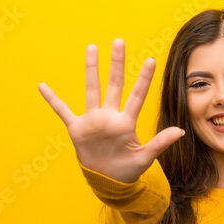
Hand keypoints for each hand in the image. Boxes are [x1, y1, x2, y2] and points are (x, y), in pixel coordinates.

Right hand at [38, 39, 184, 182]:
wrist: (108, 181)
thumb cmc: (128, 169)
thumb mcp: (145, 158)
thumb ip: (160, 143)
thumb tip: (181, 131)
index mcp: (126, 123)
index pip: (137, 96)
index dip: (144, 79)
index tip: (151, 60)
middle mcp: (109, 116)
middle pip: (114, 84)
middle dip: (117, 64)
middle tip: (119, 42)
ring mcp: (93, 120)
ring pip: (92, 89)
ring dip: (91, 69)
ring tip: (92, 48)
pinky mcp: (77, 128)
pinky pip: (62, 111)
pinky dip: (52, 100)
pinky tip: (43, 86)